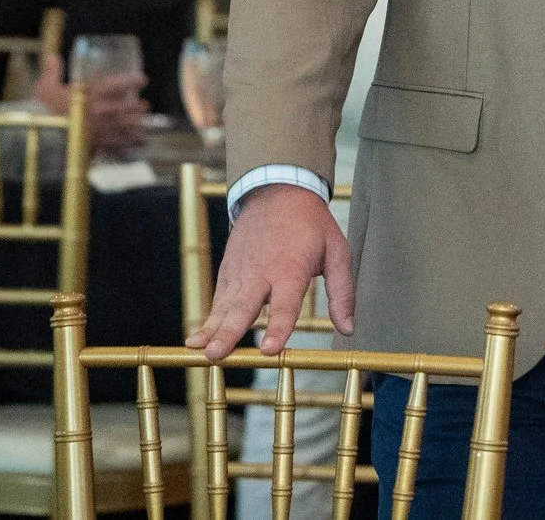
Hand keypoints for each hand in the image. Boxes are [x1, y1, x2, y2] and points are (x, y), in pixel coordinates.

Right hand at [33, 54, 148, 154]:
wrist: (41, 140)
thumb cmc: (43, 112)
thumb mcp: (45, 87)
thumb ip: (51, 71)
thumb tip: (50, 57)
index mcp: (91, 93)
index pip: (119, 84)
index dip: (133, 80)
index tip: (142, 80)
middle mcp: (102, 110)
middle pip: (129, 107)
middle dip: (139, 106)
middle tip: (144, 105)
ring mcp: (103, 128)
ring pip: (128, 125)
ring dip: (137, 123)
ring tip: (142, 122)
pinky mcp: (99, 144)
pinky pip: (120, 143)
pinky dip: (129, 142)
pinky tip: (134, 141)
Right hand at [190, 182, 354, 359]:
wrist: (276, 190)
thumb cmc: (311, 225)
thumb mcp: (337, 251)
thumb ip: (342, 293)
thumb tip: (348, 330)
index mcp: (291, 269)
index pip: (285, 304)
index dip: (278, 328)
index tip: (269, 350)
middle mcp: (262, 273)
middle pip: (244, 307)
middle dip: (229, 332)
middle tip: (216, 353)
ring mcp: (241, 272)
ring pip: (225, 305)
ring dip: (211, 329)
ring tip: (198, 351)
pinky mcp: (228, 271)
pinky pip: (218, 300)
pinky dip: (207, 319)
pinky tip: (196, 339)